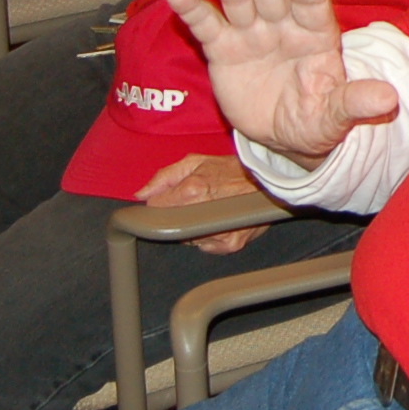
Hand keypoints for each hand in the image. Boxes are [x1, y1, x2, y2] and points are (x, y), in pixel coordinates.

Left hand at [132, 152, 266, 254]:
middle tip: (193, 204)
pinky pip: (207, 247)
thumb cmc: (233, 169)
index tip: (168, 200)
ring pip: (187, 239)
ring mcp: (218, 232)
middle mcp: (204, 212)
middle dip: (177, 216)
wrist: (267, 180)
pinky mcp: (230, 244)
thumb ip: (164, 177)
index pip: (156, 207)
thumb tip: (141, 193)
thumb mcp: (196, 162)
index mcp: (192, 189)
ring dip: (193, 228)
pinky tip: (219, 222)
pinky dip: (209, 238)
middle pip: (171, 226)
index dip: (161, 202)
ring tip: (210, 210)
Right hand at [166, 0, 401, 164]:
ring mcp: (252, 33)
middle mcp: (284, 25)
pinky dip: (192, 8)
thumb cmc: (316, 118)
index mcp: (318, 36)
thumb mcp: (336, 117)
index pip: (314, 6)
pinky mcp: (223, 49)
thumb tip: (390, 100)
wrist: (284, 135)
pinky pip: (207, 25)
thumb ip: (355, 104)